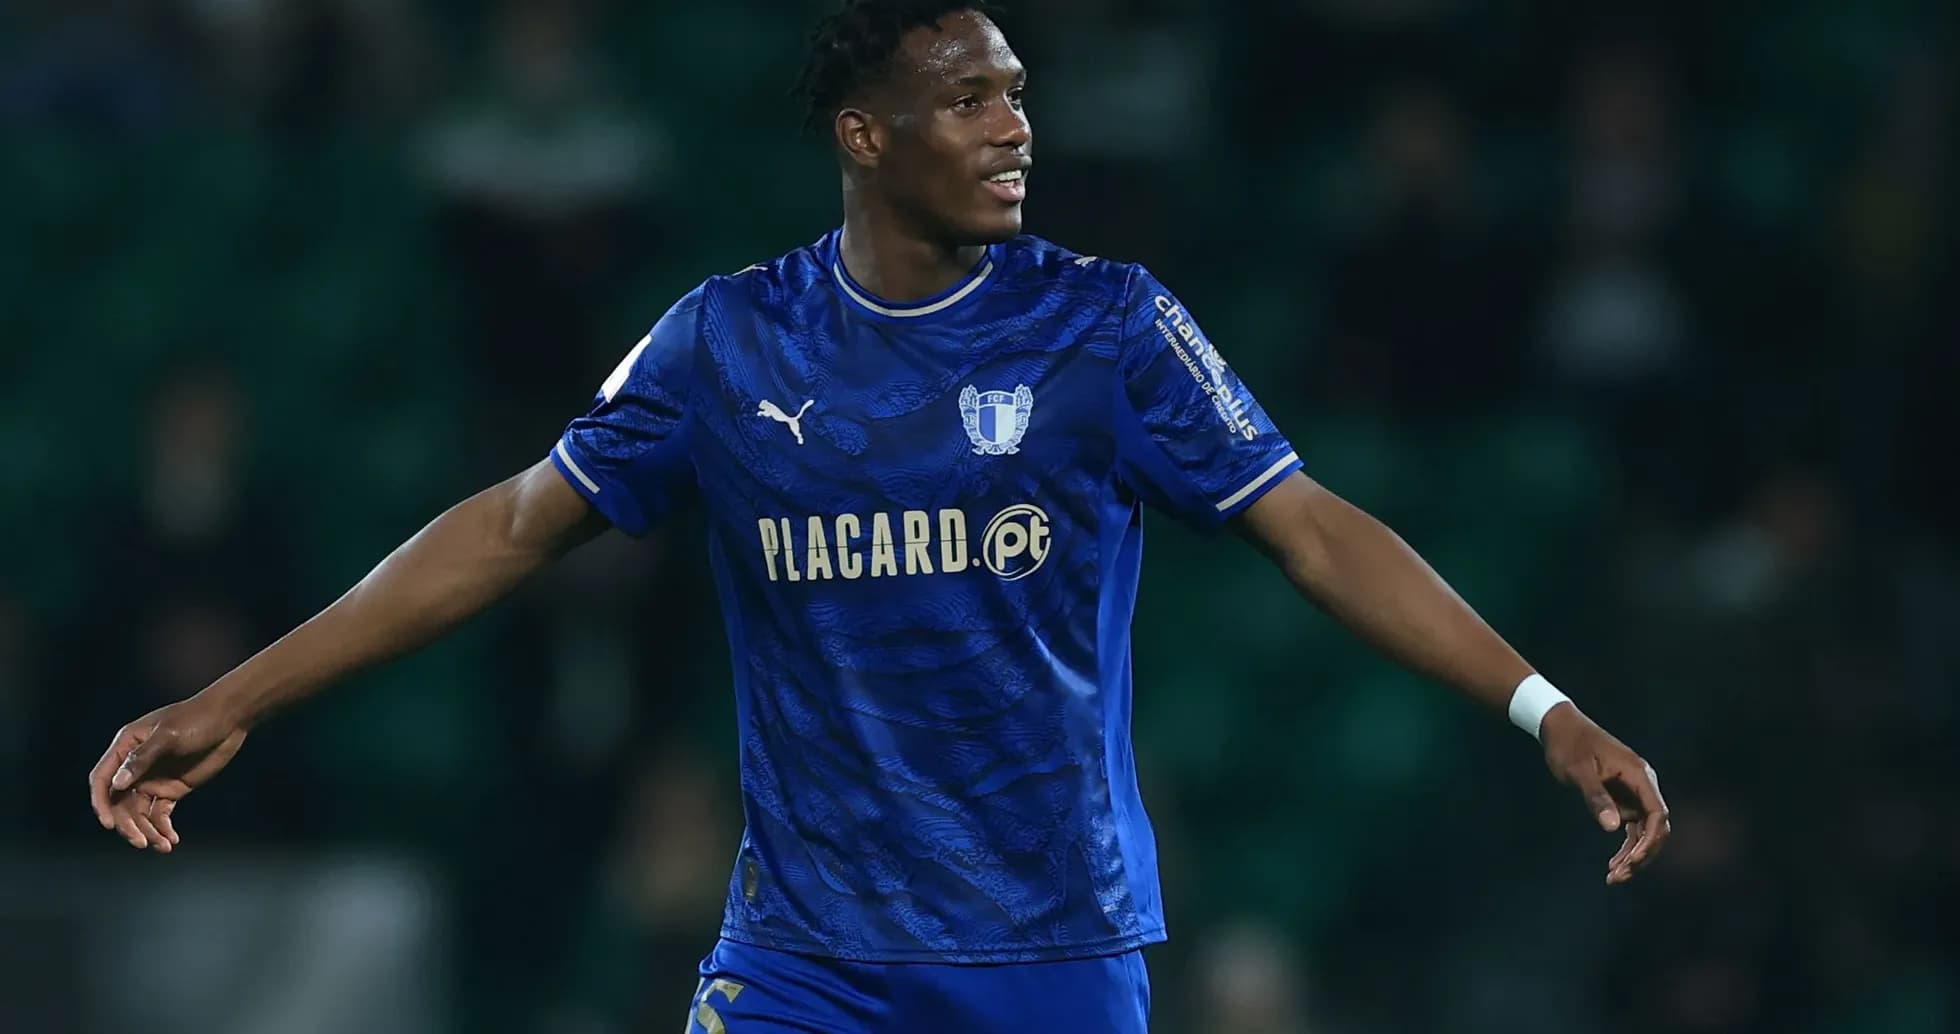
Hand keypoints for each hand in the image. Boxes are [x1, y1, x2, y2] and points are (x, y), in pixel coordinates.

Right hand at [87, 696, 249, 852]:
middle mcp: (134, 767)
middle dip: (128, 825)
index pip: (102, 779)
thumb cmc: (197, 718)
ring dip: (147, 831)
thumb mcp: (169, 735)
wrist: (230, 720)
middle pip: (120, 803)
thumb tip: (117, 784)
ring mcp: (152, 780)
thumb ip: (142, 758)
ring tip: (163, 845)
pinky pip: (160, 814)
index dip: (101, 803)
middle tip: (142, 841)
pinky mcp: (172, 790)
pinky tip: (172, 840)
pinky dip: (163, 828)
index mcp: (126, 747)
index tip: (109, 824)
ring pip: (139, 813)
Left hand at [1539, 703, 1669, 884]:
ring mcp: (1634, 791)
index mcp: (1638, 774)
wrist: (1559, 726)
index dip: (1650, 840)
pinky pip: (1631, 826)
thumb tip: (1613, 827)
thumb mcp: (1577, 771)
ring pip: (1644, 831)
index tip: (1632, 861)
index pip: (1657, 814)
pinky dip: (1625, 846)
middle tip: (1618, 876)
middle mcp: (1642, 784)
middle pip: (1655, 827)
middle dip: (1642, 854)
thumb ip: (1596, 797)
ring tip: (1613, 877)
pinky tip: (1614, 865)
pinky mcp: (1622, 797)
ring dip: (1633, 855)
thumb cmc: (1568, 744)